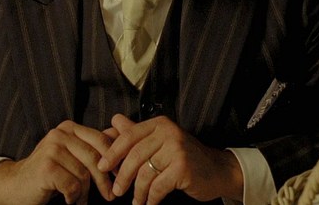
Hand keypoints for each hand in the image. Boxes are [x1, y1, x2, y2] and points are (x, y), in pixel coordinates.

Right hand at [0, 120, 115, 203]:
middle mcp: (60, 134)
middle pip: (95, 157)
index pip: (101, 140)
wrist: (16, 185)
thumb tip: (119, 133)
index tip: (120, 177)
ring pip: (84, 174)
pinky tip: (67, 198)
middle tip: (110, 196)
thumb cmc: (49, 172)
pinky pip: (72, 185)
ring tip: (81, 199)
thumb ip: (92, 144)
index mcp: (69, 128)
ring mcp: (51, 149)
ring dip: (85, 192)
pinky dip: (73, 197)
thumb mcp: (72, 155)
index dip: (114, 160)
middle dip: (104, 180)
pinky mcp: (46, 167)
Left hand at [97, 114, 243, 203]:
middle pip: (135, 155)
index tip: (101, 167)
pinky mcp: (183, 167)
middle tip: (115, 191)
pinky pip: (158, 186)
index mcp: (159, 124)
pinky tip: (148, 204)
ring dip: (137, 191)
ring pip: (145, 173)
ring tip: (135, 202)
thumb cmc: (184, 157)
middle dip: (122, 176)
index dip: (112, 152)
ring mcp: (177, 149)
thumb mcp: (160, 142)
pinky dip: (150, 199)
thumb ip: (136, 133)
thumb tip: (112, 121)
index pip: (129, 136)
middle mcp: (168, 132)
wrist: (217, 170)